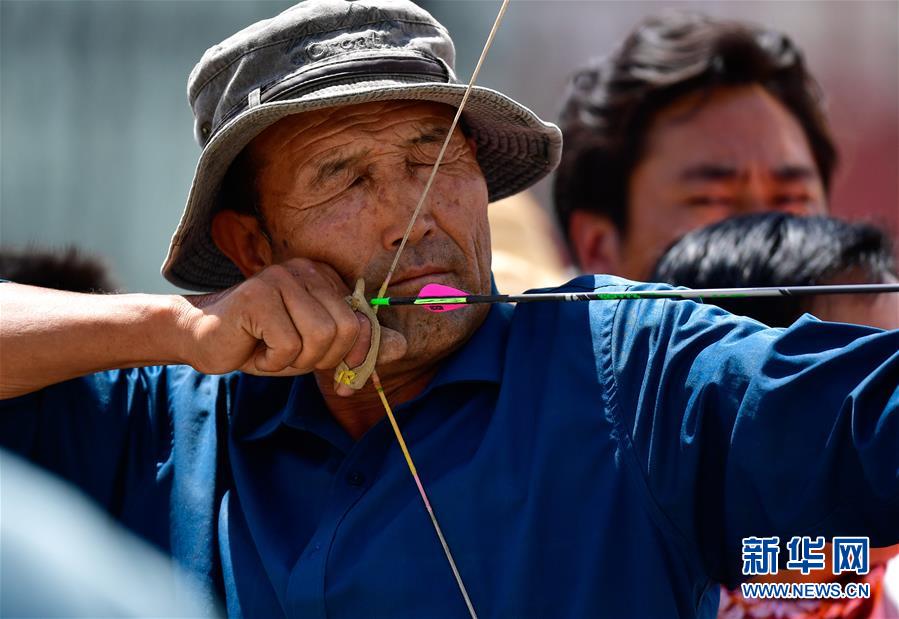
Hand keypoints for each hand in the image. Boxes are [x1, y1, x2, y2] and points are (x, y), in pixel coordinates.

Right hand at [178, 259, 406, 386]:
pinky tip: (255, 349)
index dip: (356, 356)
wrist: (203, 340)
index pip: (363, 322)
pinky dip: (273, 361)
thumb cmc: (262, 343)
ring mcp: (281, 279)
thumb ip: (356, 346)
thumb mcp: (316, 349)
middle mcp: (305, 270)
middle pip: (344, 331)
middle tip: (292, 358)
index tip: (342, 377)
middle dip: (321, 359)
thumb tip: (402, 347)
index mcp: (324, 278)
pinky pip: (288, 345)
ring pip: (320, 338)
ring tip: (272, 352)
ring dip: (295, 361)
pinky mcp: (258, 295)